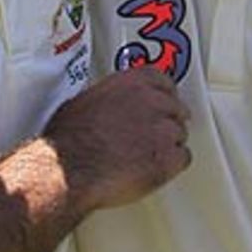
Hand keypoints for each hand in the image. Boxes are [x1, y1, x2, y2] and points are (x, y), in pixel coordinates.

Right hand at [43, 69, 190, 213]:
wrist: (69, 168)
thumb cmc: (69, 140)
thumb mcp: (85, 101)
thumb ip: (110, 98)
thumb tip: (110, 106)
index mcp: (132, 82)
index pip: (163, 80)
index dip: (163, 96)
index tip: (162, 103)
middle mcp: (152, 101)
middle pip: (177, 108)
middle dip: (167, 122)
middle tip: (153, 137)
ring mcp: (164, 129)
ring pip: (180, 135)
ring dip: (168, 146)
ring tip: (146, 157)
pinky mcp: (168, 158)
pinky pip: (183, 159)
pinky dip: (171, 167)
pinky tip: (154, 170)